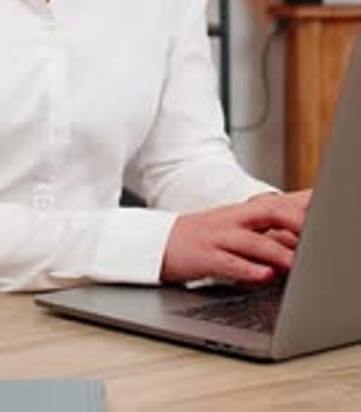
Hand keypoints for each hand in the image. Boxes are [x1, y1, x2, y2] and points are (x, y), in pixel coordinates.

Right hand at [161, 189, 310, 284]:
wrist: (155, 242)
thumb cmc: (201, 239)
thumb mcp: (231, 230)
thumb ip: (263, 235)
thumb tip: (297, 244)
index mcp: (240, 214)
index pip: (276, 203)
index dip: (302, 207)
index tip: (324, 211)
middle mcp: (231, 220)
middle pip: (267, 212)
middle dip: (294, 221)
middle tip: (316, 233)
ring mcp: (217, 237)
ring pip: (252, 241)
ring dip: (277, 252)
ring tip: (297, 264)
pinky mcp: (204, 257)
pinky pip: (229, 263)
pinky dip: (248, 270)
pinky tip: (264, 276)